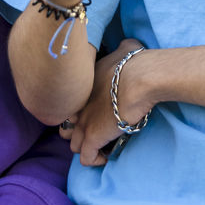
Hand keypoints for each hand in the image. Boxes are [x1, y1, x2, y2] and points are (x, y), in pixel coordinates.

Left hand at [67, 38, 151, 165]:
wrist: (139, 78)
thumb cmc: (134, 62)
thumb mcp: (125, 48)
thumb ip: (121, 48)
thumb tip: (127, 45)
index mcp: (83, 85)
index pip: (71, 103)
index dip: (81, 110)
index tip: (96, 112)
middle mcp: (78, 105)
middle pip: (65, 126)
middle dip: (77, 130)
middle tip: (96, 129)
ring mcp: (83, 123)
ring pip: (72, 144)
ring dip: (86, 146)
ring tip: (102, 145)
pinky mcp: (92, 138)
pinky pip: (86, 158)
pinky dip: (95, 159)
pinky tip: (107, 156)